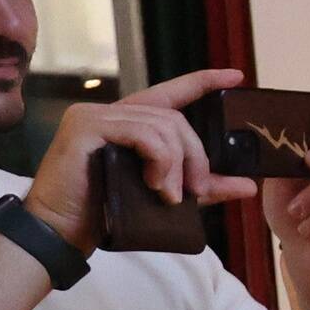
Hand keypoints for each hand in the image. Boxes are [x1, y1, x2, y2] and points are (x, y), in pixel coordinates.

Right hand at [23, 67, 243, 253]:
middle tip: (197, 190)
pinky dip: (160, 159)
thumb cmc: (104, 215)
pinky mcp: (85, 126)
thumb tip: (248, 184)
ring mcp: (93, 115)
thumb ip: (202, 187)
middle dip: (194, 155)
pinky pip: (142, 133)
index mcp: (125, 124)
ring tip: (170, 195)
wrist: (61, 234)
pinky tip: (155, 184)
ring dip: (176, 164)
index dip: (202, 82)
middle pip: (173, 119)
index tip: (235, 74)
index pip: (169, 94)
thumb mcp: (164, 195)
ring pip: (161, 127)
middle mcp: (108, 112)